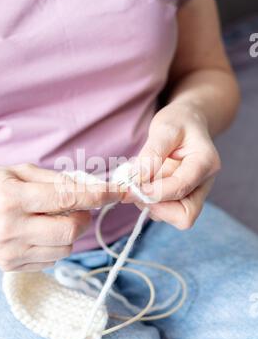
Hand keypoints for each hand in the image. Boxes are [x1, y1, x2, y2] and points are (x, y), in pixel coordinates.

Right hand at [0, 164, 120, 270]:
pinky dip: (55, 245)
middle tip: (77, 207)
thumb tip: (91, 188)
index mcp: (12, 198)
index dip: (97, 196)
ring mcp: (11, 252)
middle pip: (70, 230)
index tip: (116, 192)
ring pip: (65, 249)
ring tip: (52, 219)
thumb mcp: (20, 171)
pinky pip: (51, 260)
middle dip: (83, 217)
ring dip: (69, 232)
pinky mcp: (12, 266)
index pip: (66, 198)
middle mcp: (12, 229)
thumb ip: (56, 180)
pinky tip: (40, 233)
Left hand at [124, 104, 220, 228]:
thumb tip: (138, 179)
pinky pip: (164, 211)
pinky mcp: (182, 198)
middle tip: (136, 188)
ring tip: (140, 179)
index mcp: (206, 163)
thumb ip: (152, 154)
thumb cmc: (179, 122)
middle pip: (185, 215)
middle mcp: (204, 184)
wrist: (189, 122)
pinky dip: (149, 201)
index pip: (181, 188)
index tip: (132, 185)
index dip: (154, 192)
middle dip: (156, 206)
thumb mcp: (165, 128)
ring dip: (150, 203)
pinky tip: (144, 182)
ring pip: (172, 216)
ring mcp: (194, 194)